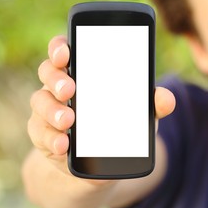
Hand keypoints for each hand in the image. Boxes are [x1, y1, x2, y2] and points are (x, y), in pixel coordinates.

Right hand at [27, 35, 174, 175]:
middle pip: (48, 72)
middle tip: (70, 89)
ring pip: (40, 101)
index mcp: (83, 73)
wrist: (103, 160)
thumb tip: (167, 99)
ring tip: (69, 120)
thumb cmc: (120, 125)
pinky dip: (52, 139)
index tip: (67, 50)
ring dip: (52, 110)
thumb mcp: (139, 114)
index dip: (61, 47)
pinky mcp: (45, 135)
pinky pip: (41, 134)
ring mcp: (49, 110)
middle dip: (56, 78)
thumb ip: (152, 104)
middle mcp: (61, 87)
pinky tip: (63, 144)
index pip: (66, 51)